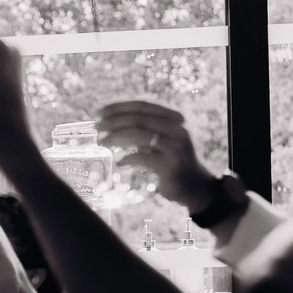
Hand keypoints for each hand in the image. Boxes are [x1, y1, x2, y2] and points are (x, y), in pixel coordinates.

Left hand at [95, 100, 218, 210]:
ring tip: (102, 141)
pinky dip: (129, 158)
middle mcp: (176, 129)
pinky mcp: (171, 166)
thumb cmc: (172, 162)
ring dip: (117, 137)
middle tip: (97, 126)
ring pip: (140, 135)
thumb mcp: (158, 141)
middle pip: (139, 119)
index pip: (143, 106)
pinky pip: (144, 157)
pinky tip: (120, 162)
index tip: (100, 112)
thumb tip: (110, 124)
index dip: (120, 107)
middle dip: (114, 121)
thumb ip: (142, 131)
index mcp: (172, 119)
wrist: (195, 186)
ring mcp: (175, 147)